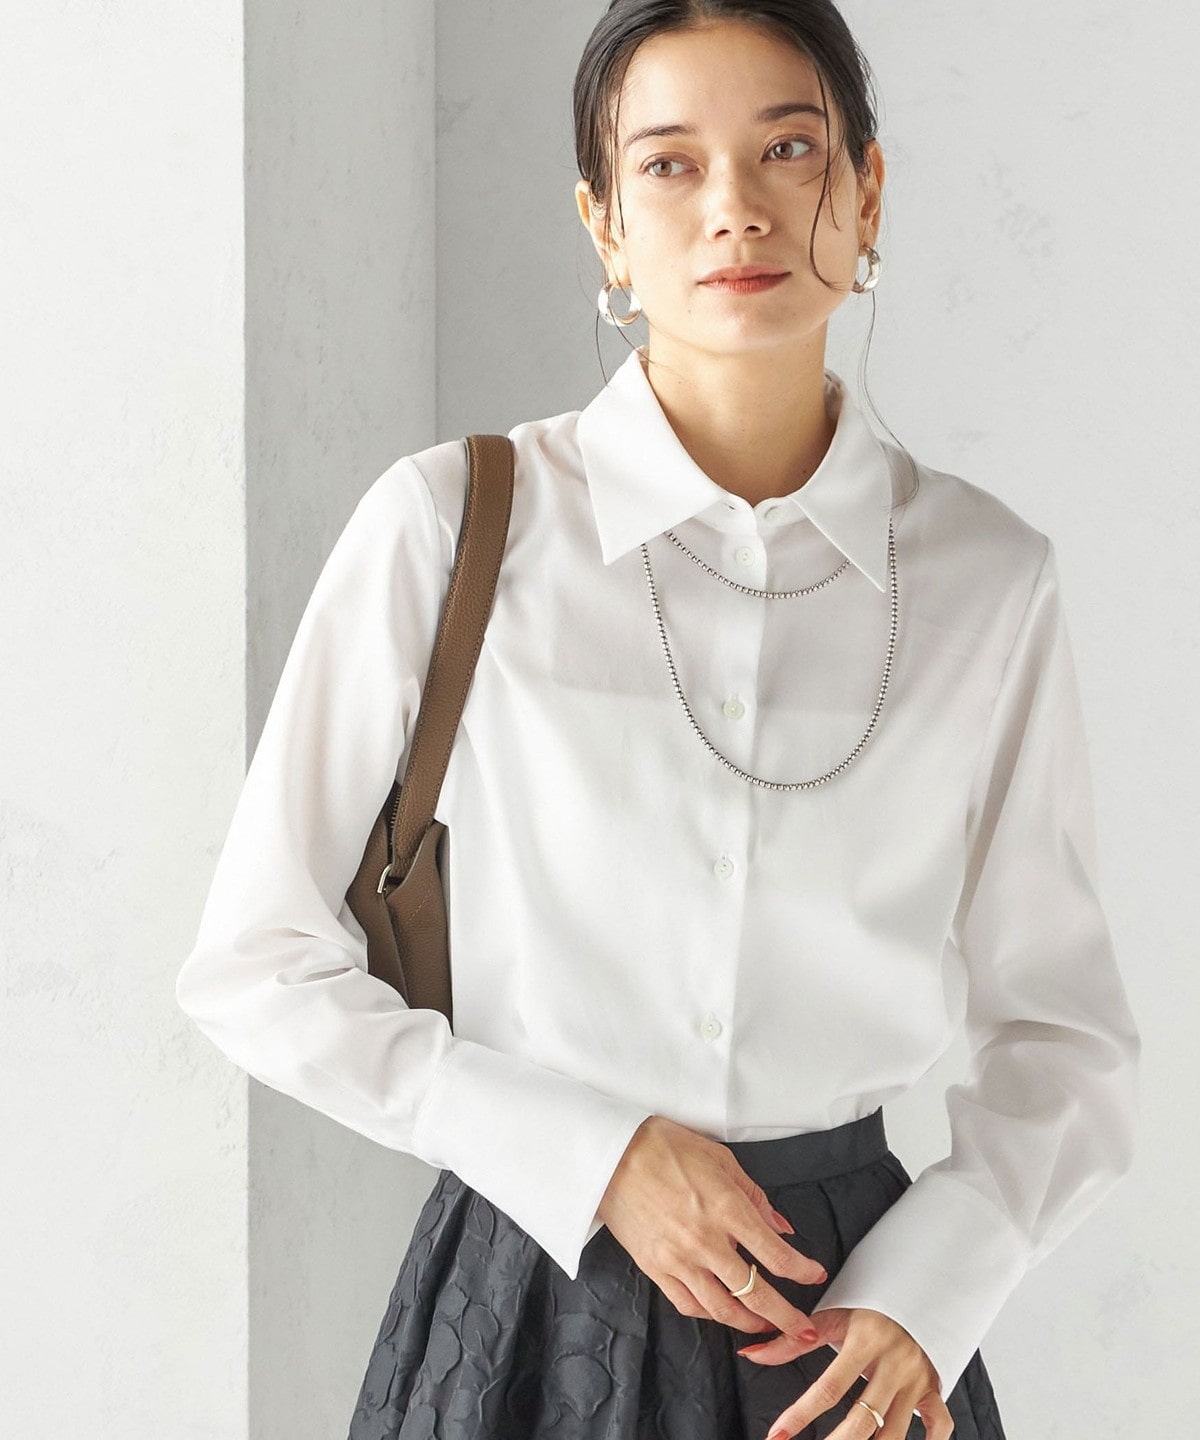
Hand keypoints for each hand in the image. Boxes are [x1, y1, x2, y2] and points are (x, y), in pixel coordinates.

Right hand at [596, 1114, 828, 1340]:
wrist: (612, 1155)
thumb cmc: (666, 1147)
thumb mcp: (721, 1159)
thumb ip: (754, 1196)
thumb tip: (780, 1226)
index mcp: (727, 1208)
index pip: (776, 1254)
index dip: (802, 1270)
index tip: (814, 1274)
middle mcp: (706, 1241)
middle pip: (755, 1293)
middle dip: (786, 1317)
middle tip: (805, 1330)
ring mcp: (679, 1259)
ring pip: (723, 1308)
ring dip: (750, 1323)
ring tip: (767, 1328)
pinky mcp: (655, 1268)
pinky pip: (688, 1303)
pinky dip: (709, 1314)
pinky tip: (721, 1313)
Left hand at [741, 1305, 951, 1439]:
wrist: (918, 1287)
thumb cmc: (869, 1305)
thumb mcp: (832, 1315)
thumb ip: (792, 1340)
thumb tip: (751, 1354)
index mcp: (865, 1341)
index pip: (828, 1387)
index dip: (800, 1414)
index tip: (778, 1435)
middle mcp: (892, 1363)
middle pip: (863, 1417)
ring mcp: (916, 1379)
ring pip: (896, 1431)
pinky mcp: (934, 1388)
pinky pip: (941, 1424)